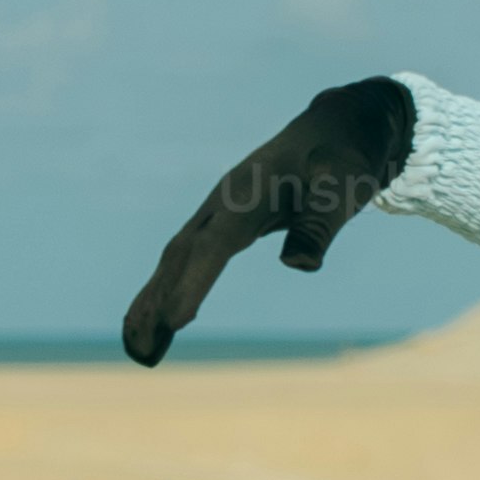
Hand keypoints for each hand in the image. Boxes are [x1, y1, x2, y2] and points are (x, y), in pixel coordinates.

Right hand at [120, 77, 414, 365]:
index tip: (177, 322)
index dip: (194, 283)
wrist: (334, 131)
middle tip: (145, 348)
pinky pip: (187, 262)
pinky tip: (157, 323)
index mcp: (247, 192)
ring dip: (153, 301)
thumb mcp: (342, 187)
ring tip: (137, 348)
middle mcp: (222, 202)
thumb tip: (299, 263)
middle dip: (159, 300)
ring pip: (176, 260)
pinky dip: (167, 290)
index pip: (215, 244)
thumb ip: (320, 224)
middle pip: (181, 255)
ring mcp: (217, 213)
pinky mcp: (221, 226)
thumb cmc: (341, 160)